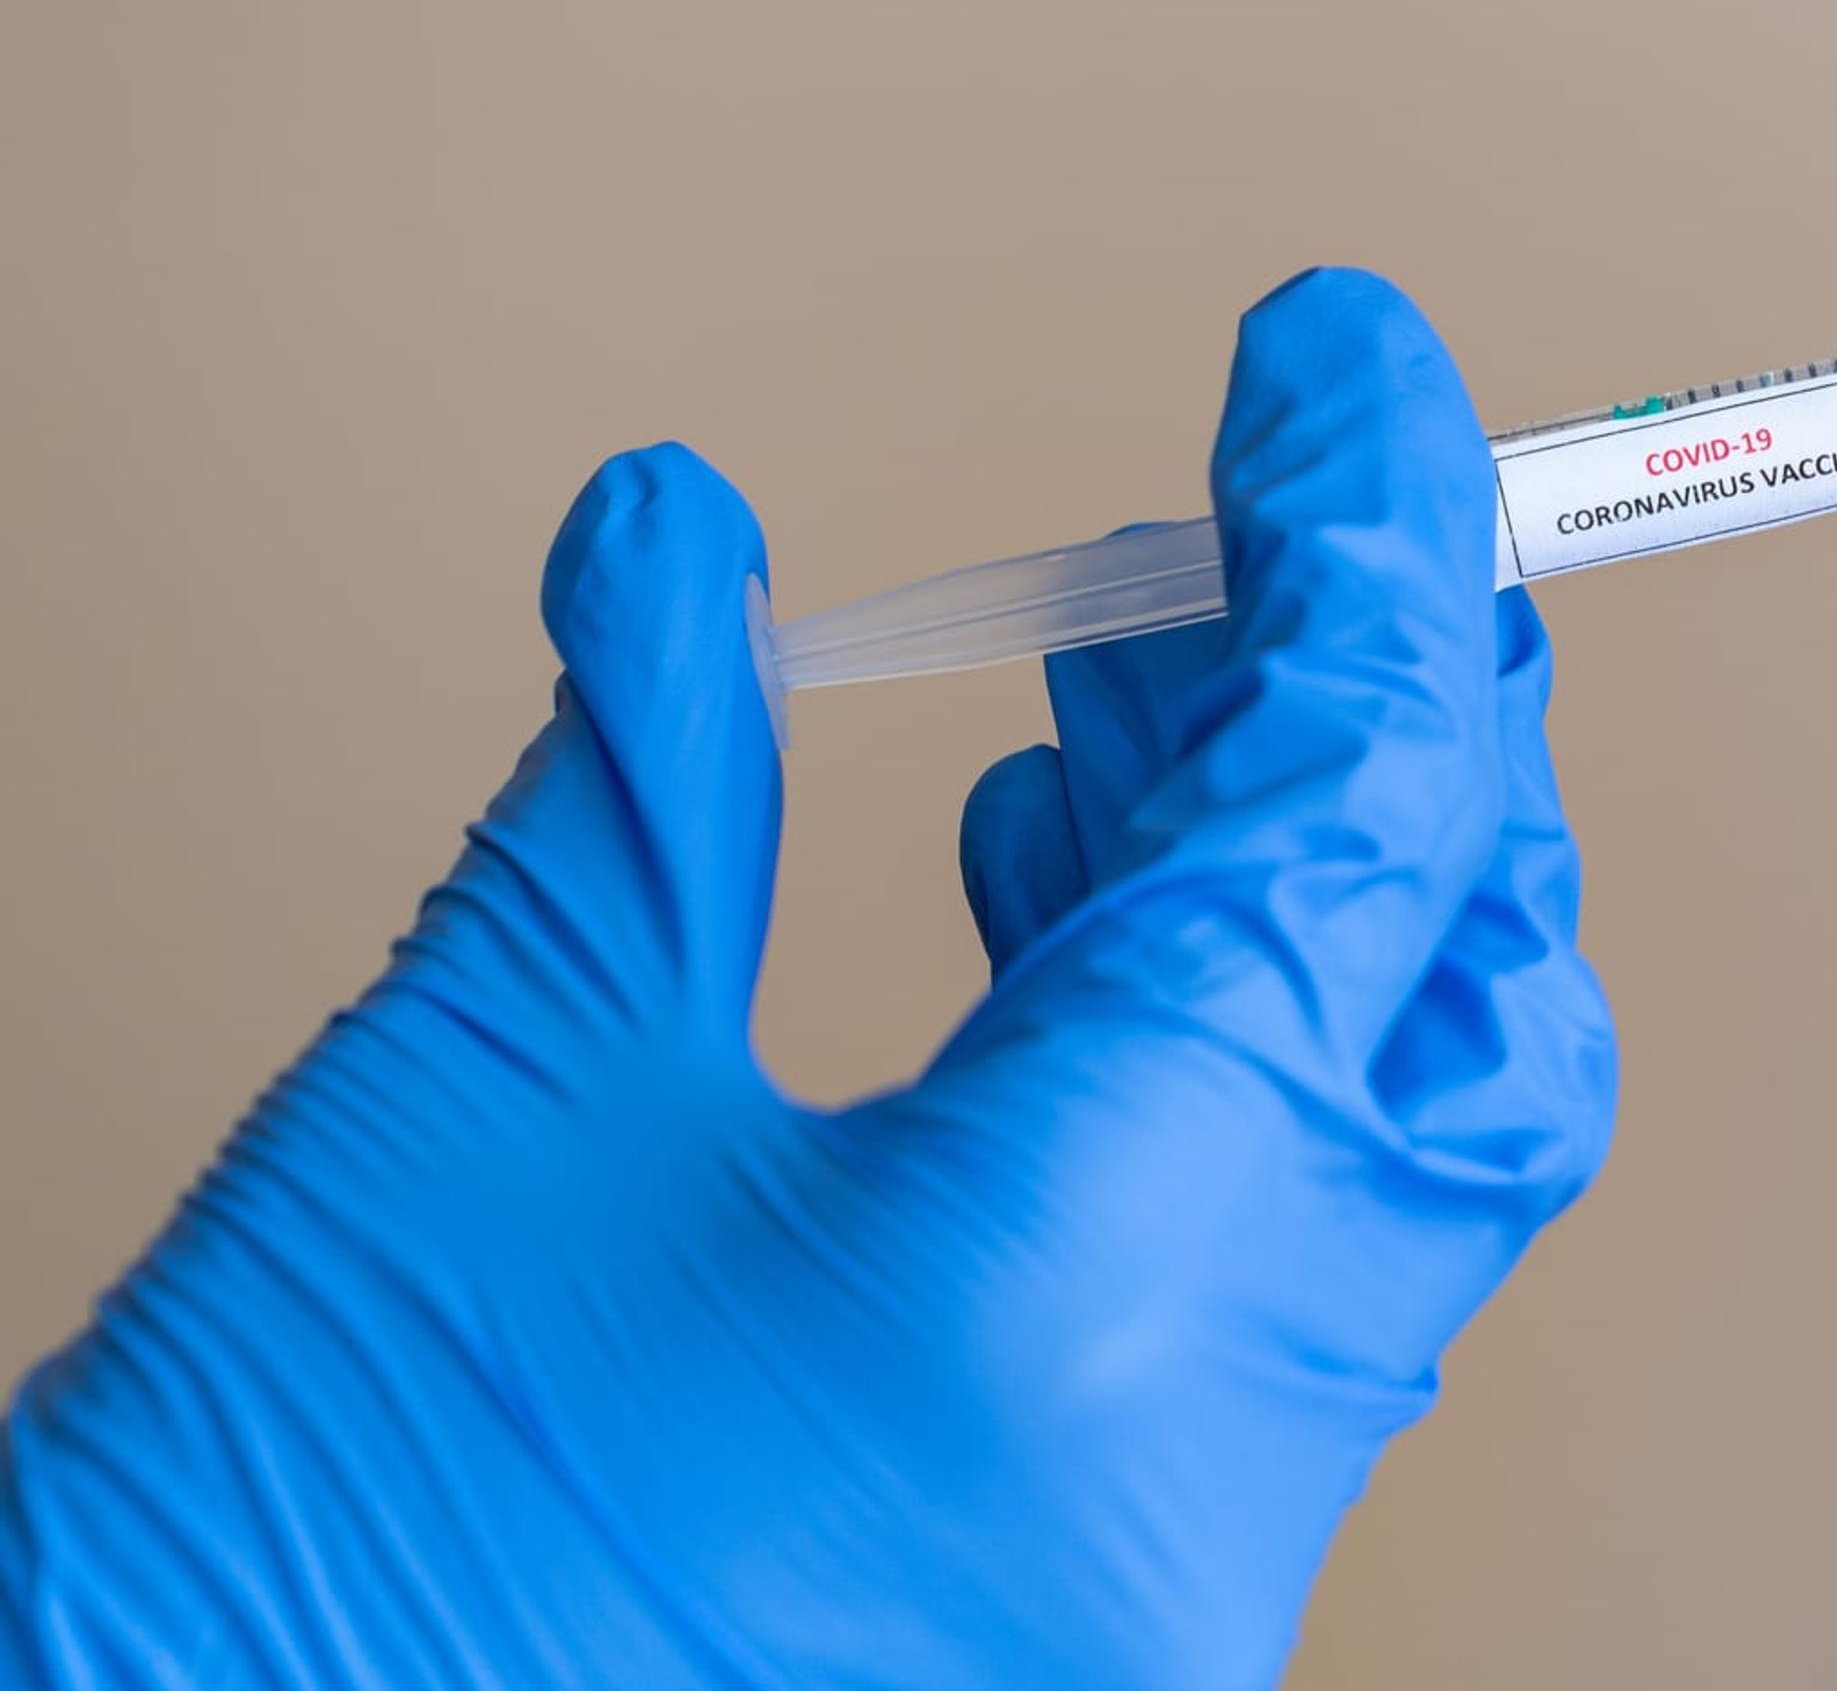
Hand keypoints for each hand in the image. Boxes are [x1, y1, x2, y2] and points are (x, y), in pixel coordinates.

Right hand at [0, 269, 1612, 1688]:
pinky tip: (1071, 896)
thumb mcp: (480, 1098)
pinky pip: (1273, 1277)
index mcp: (1087, 1295)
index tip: (1342, 363)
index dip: (1374, 547)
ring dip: (1290, 878)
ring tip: (1134, 679)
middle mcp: (1211, 1466)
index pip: (1364, 829)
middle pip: (1466, 1006)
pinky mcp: (1119, 1598)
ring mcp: (1188, 1572)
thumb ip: (648, 778)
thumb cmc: (276, 1566)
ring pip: (1393, 1148)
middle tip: (1289, 533)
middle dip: (1397, 731)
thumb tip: (688, 537)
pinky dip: (1214, 1053)